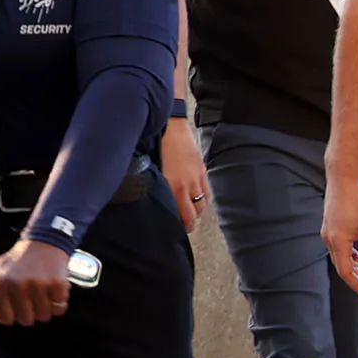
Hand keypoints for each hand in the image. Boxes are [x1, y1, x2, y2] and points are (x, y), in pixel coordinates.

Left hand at [0, 239, 71, 325]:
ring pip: (44, 316)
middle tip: (30, 296)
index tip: (14, 300)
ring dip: (45, 308)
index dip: (12, 313)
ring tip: (41, 292)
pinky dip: (59, 302)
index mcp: (0, 283)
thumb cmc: (15, 264)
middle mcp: (18, 283)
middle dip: (30, 312)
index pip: (6, 320)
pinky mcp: (58, 284)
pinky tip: (53, 289)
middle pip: (26, 320)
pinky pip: (59, 308)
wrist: (43, 243)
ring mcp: (39, 284)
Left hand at [160, 119, 209, 233]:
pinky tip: (197, 199)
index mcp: (171, 187)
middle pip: (193, 213)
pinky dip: (203, 198)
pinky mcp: (202, 171)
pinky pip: (207, 191)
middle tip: (184, 226)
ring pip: (202, 203)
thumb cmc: (155, 147)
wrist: (170, 127)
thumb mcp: (151, 171)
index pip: (181, 215)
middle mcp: (185, 186)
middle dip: (189, 222)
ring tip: (190, 213)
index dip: (180, 226)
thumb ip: (155, 187)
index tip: (175, 230)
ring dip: (196, 210)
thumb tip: (152, 200)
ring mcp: (196, 178)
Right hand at [322, 167, 357, 297]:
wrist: (344, 177)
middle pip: (343, 266)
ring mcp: (329, 233)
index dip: (356, 283)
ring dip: (357, 267)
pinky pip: (341, 248)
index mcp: (338, 240)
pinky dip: (352, 256)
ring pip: (342, 257)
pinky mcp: (331, 227)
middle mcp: (329, 238)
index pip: (345, 270)